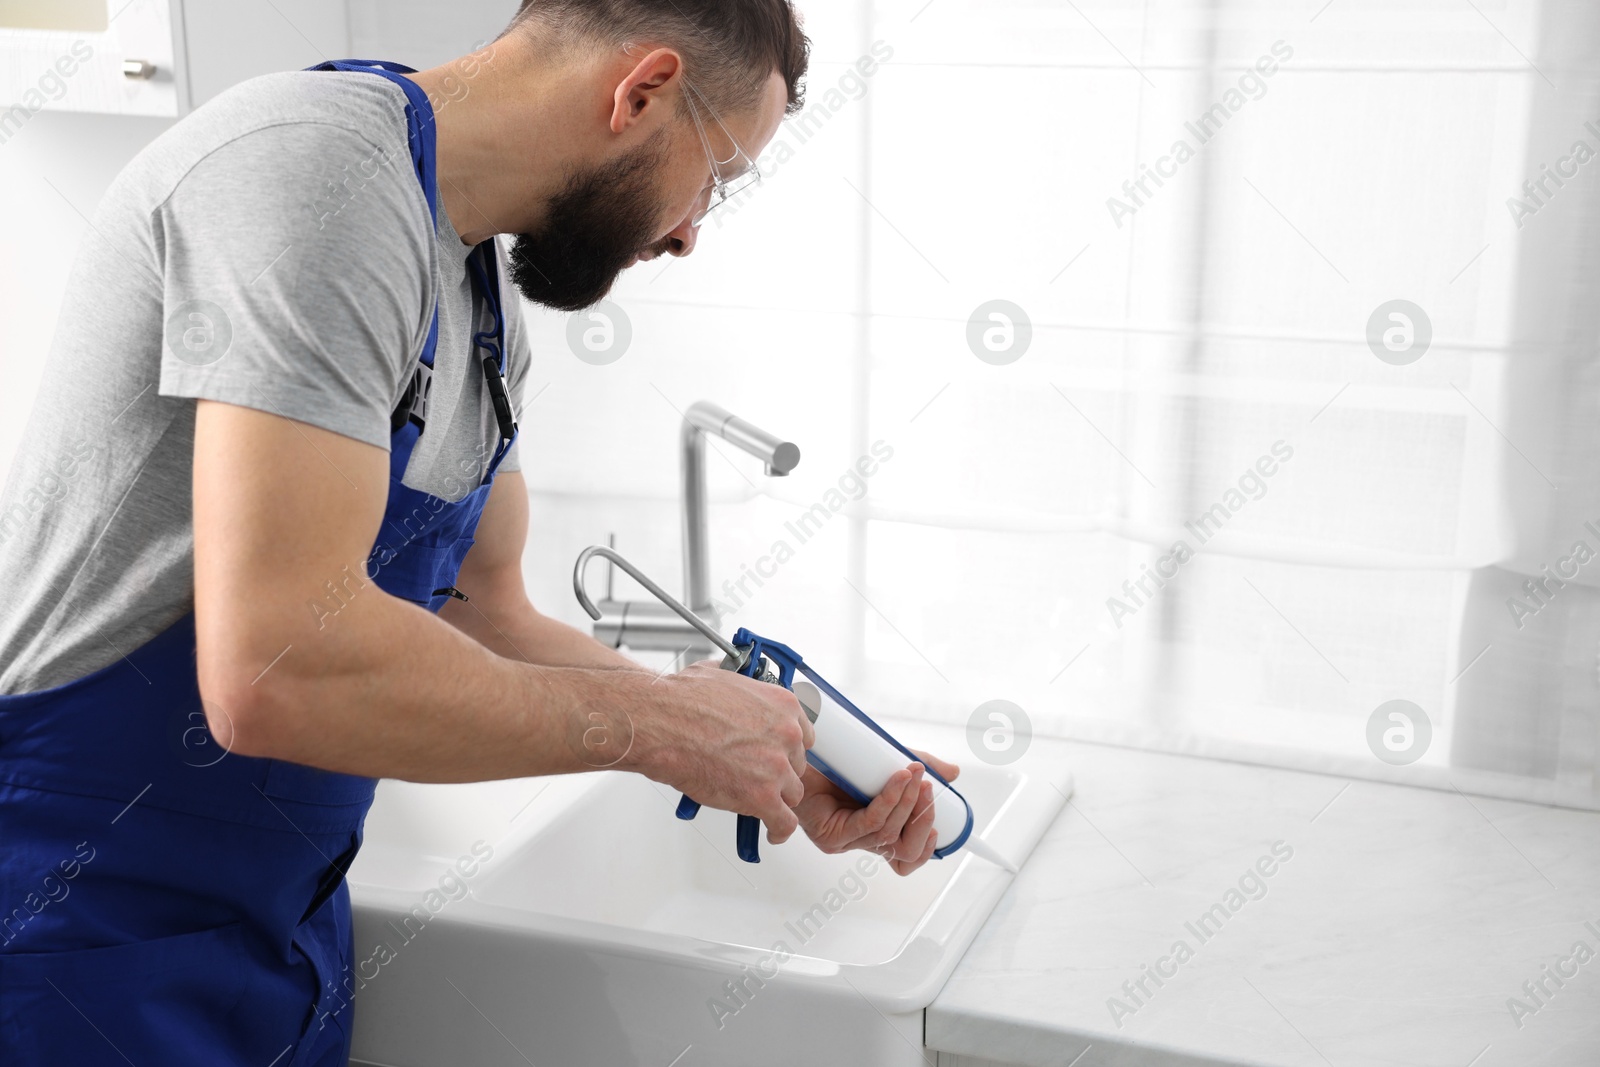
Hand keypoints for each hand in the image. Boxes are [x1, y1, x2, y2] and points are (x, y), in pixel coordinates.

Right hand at [632, 661, 815, 846]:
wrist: (661, 723)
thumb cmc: (682, 701)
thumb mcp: (724, 677)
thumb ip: (744, 691)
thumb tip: (736, 692)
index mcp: (782, 706)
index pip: (802, 736)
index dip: (786, 749)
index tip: (778, 756)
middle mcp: (786, 736)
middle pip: (796, 765)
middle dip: (778, 772)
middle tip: (756, 775)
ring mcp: (776, 768)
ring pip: (791, 793)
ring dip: (776, 798)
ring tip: (758, 802)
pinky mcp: (761, 797)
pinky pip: (784, 822)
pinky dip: (779, 829)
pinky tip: (773, 830)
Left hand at [795, 749, 960, 875]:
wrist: (797, 750)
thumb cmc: (837, 758)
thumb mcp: (886, 759)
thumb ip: (919, 766)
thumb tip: (951, 773)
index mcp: (876, 827)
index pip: (906, 856)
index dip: (926, 847)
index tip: (939, 824)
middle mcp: (862, 839)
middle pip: (904, 852)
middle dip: (924, 822)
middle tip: (930, 790)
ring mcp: (846, 840)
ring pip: (889, 833)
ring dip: (908, 802)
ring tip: (915, 773)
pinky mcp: (831, 835)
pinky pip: (869, 822)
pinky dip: (888, 800)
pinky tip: (897, 779)